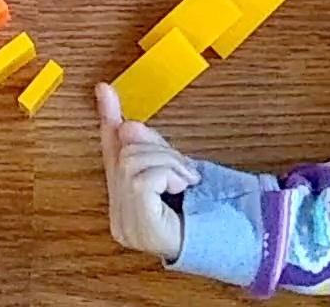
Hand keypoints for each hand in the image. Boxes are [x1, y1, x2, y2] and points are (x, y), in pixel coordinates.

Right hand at [97, 82, 197, 261]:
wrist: (225, 240)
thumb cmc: (202, 211)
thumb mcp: (173, 169)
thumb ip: (149, 146)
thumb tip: (124, 122)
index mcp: (123, 201)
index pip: (112, 152)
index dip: (109, 120)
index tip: (104, 89)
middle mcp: (117, 215)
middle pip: (124, 153)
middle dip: (158, 150)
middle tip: (184, 168)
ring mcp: (124, 223)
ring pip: (133, 161)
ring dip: (167, 162)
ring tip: (185, 179)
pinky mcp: (138, 223)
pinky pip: (144, 179)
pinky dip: (167, 174)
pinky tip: (181, 187)